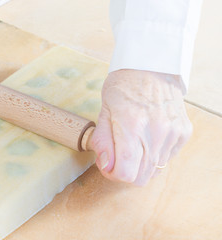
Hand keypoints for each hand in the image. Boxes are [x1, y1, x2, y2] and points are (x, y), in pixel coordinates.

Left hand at [91, 69, 192, 185]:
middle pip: (141, 178)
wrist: (152, 66)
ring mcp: (173, 134)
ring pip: (155, 171)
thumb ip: (103, 140)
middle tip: (117, 156)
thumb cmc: (124, 85)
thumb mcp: (104, 110)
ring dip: (140, 165)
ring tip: (133, 144)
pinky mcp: (183, 133)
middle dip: (125, 172)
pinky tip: (147, 139)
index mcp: (132, 126)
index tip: (107, 164)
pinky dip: (154, 156)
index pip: (126, 172)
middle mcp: (156, 133)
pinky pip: (167, 159)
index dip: (112, 174)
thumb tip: (106, 166)